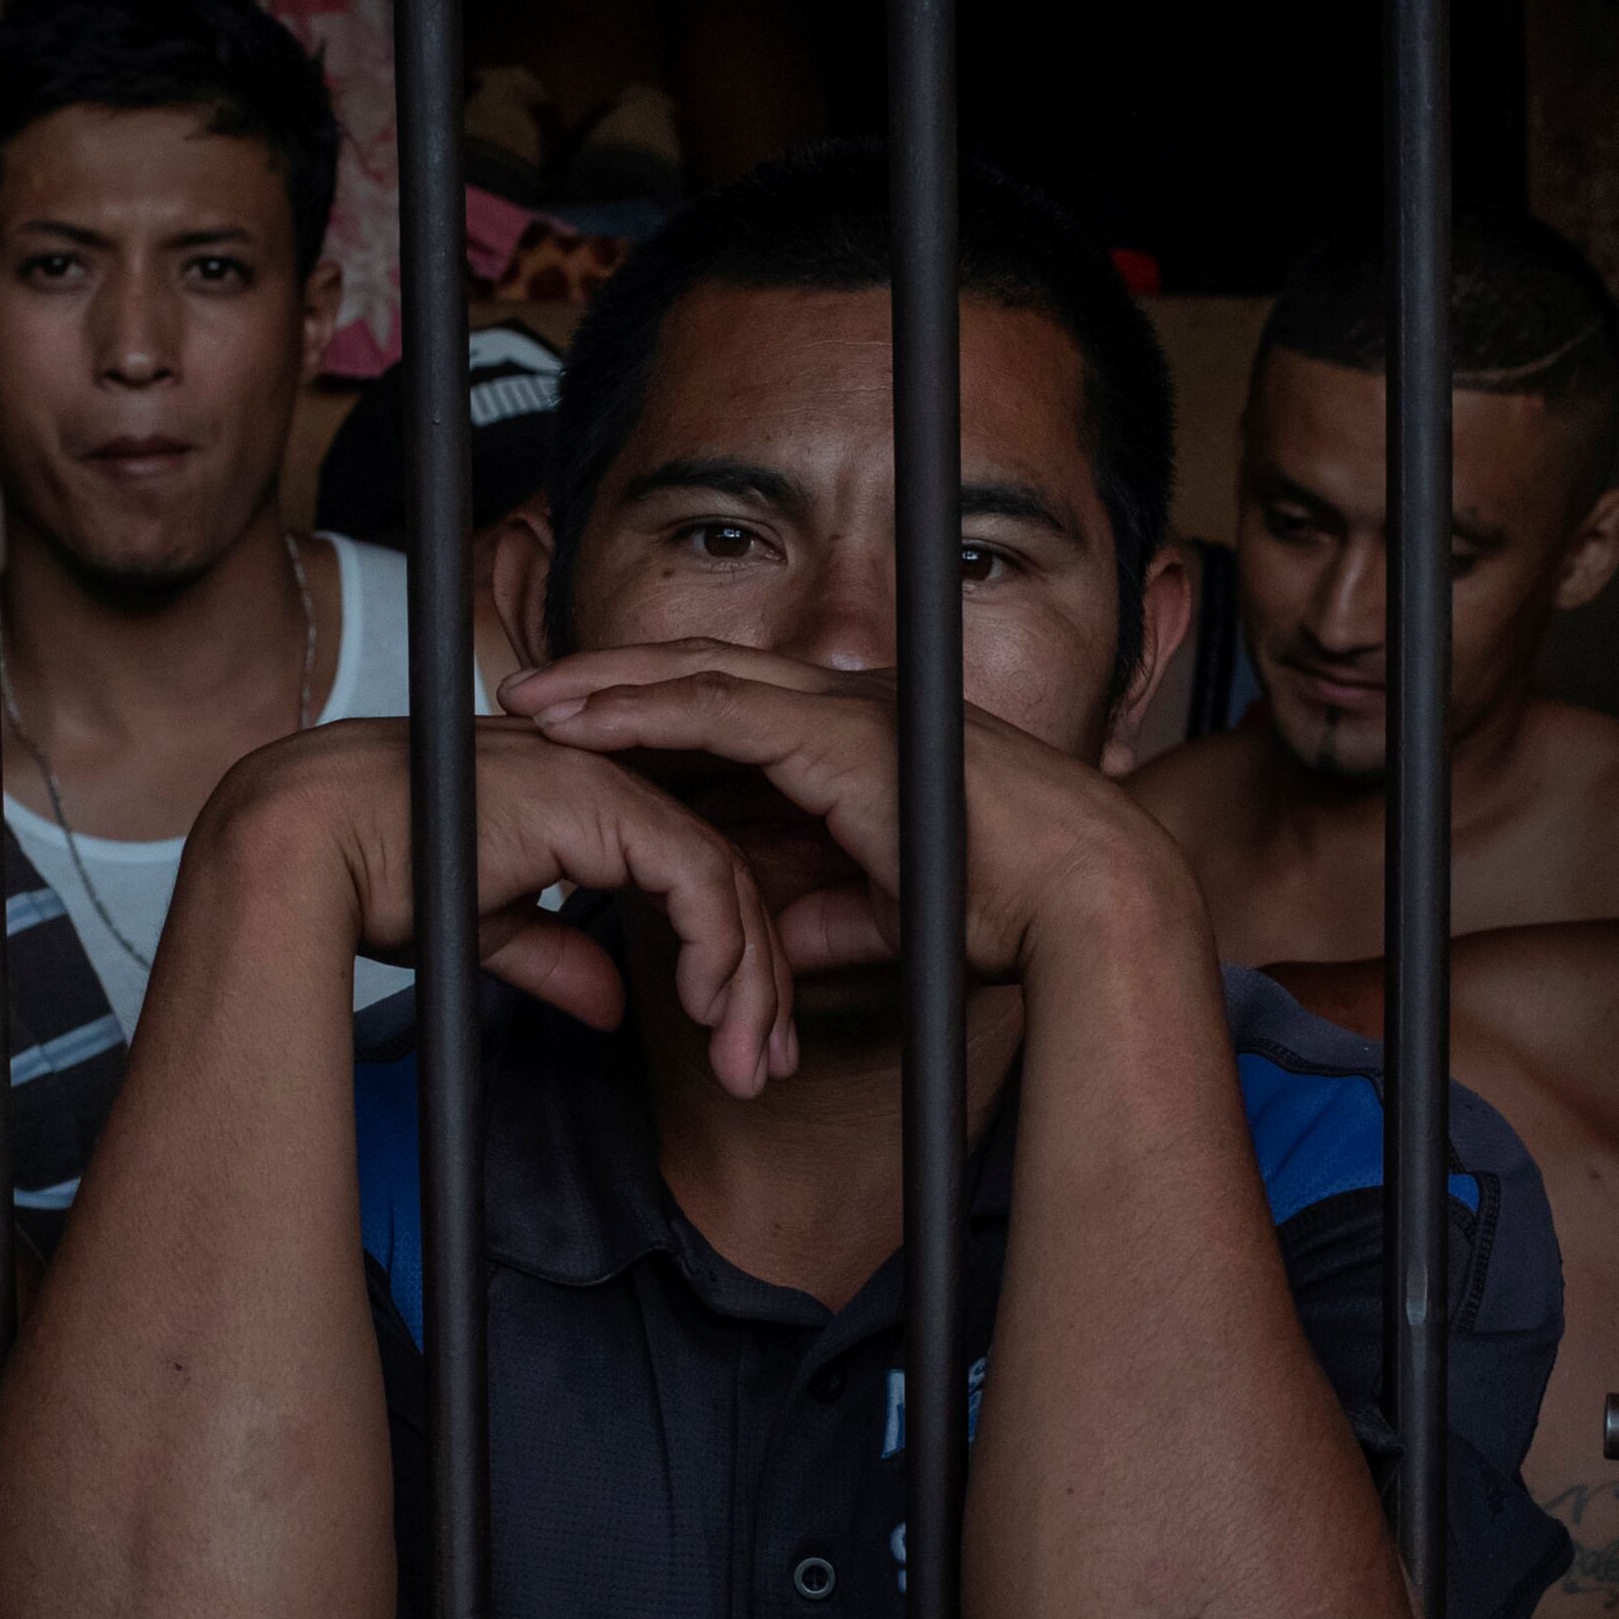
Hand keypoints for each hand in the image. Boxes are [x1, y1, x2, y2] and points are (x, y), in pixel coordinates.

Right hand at [211, 716, 797, 1090]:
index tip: (740, 1046)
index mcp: (585, 805)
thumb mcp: (487, 929)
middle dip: (756, 985)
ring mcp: (606, 782)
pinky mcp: (598, 801)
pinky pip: (693, 873)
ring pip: (723, 880)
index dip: (727, 968)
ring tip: (747, 1061)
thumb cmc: (369, 874)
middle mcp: (607, 782)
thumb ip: (557, 957)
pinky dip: (713, 945)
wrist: (306, 848)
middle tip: (765, 1069)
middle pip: (723, 882)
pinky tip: (708, 1008)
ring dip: (746, 980)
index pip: (691, 883)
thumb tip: (611, 1005)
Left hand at [495, 641, 1187, 984]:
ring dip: (605, 686)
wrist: (1089, 907)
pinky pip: (717, 712)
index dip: (660, 715)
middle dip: (612, 680)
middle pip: (708, 673)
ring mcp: (850, 714)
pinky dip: (640, 712)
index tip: (590, 733)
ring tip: (528, 698)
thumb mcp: (898, 915)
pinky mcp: (841, 739)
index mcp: (871, 742)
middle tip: (530, 693)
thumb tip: (774, 945)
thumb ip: (834, 920)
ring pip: (700, 677)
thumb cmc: (1022, 916)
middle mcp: (857, 710)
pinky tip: (579, 722)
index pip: (742, 710)